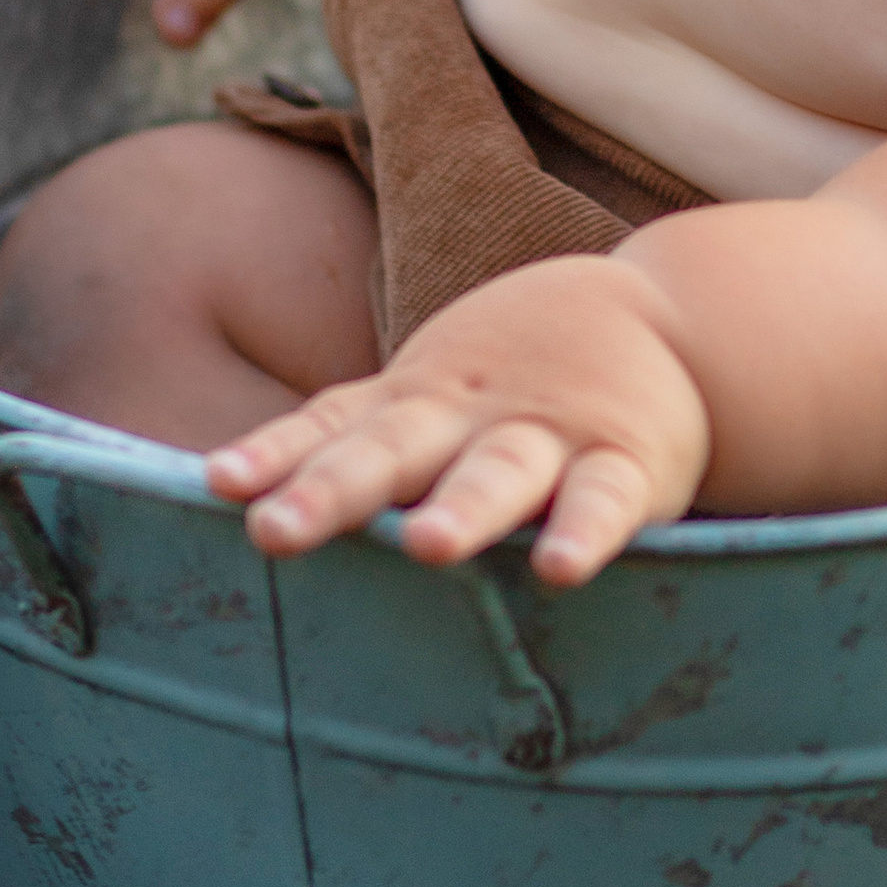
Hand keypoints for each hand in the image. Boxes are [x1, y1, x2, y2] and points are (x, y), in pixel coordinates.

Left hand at [205, 256, 712, 584]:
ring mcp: (548, 437)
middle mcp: (470, 417)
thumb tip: (235, 508)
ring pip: (497, 474)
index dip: (277, 454)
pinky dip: (584, 532)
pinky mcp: (626, 463)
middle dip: (334, 492)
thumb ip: (350, 445)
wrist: (665, 316)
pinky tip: (561, 569)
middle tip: (276, 531)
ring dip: (464, 509)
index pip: (333, 426)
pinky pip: (604, 502)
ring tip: (427, 546)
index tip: (220, 483)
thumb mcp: (429, 399)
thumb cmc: (516, 380)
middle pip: (392, 451)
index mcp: (415, 404)